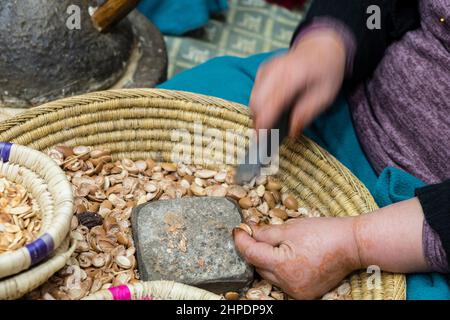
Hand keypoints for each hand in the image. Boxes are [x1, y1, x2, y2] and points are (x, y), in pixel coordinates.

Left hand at [234, 198, 428, 299]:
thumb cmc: (323, 232)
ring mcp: (297, 291)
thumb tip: (249, 232)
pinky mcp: (305, 294)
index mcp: (282, 265)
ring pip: (270, 276)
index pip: (251, 254)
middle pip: (259, 267)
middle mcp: (288, 284)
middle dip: (254, 251)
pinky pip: (284, 282)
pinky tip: (283, 257)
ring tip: (271, 245)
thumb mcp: (290, 227)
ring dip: (267, 262)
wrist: (353, 245)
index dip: (241, 240)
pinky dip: (280, 271)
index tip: (236, 230)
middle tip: (253, 234)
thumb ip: (266, 233)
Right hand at [250, 29, 346, 136]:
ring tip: (270, 126)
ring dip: (258, 114)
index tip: (261, 140)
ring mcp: (266, 68)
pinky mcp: (262, 70)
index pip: (272, 102)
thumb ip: (306, 113)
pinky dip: (259, 105)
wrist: (321, 48)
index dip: (264, 123)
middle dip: (258, 121)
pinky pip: (254, 92)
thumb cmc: (326, 73)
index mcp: (293, 75)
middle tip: (267, 138)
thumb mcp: (325, 96)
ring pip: (252, 98)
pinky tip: (272, 110)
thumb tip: (291, 132)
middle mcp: (275, 69)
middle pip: (256, 102)